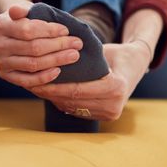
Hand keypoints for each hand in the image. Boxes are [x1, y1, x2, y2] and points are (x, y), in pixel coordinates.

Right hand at [0, 2, 83, 88]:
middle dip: (58, 45)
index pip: (28, 30)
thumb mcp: (25, 9)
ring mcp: (0, 62)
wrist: (12, 34)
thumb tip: (16, 11)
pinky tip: (59, 71)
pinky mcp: (6, 76)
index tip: (66, 30)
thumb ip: (23, 8)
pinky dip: (44, 77)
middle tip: (77, 44)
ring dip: (56, 60)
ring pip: (32, 64)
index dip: (49, 31)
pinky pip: (27, 80)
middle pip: (32, 48)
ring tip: (74, 55)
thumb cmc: (24, 19)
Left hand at [28, 41, 151, 121]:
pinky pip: (77, 110)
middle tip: (29, 83)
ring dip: (52, 99)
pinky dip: (61, 102)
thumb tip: (56, 50)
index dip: (55, 85)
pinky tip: (47, 93)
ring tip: (34, 88)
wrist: (137, 66)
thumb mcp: (105, 50)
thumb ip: (86, 55)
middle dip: (49, 93)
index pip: (78, 90)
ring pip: (73, 108)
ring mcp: (110, 114)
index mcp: (115, 88)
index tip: (37, 79)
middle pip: (73, 101)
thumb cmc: (119, 53)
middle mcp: (114, 105)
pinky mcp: (105, 117)